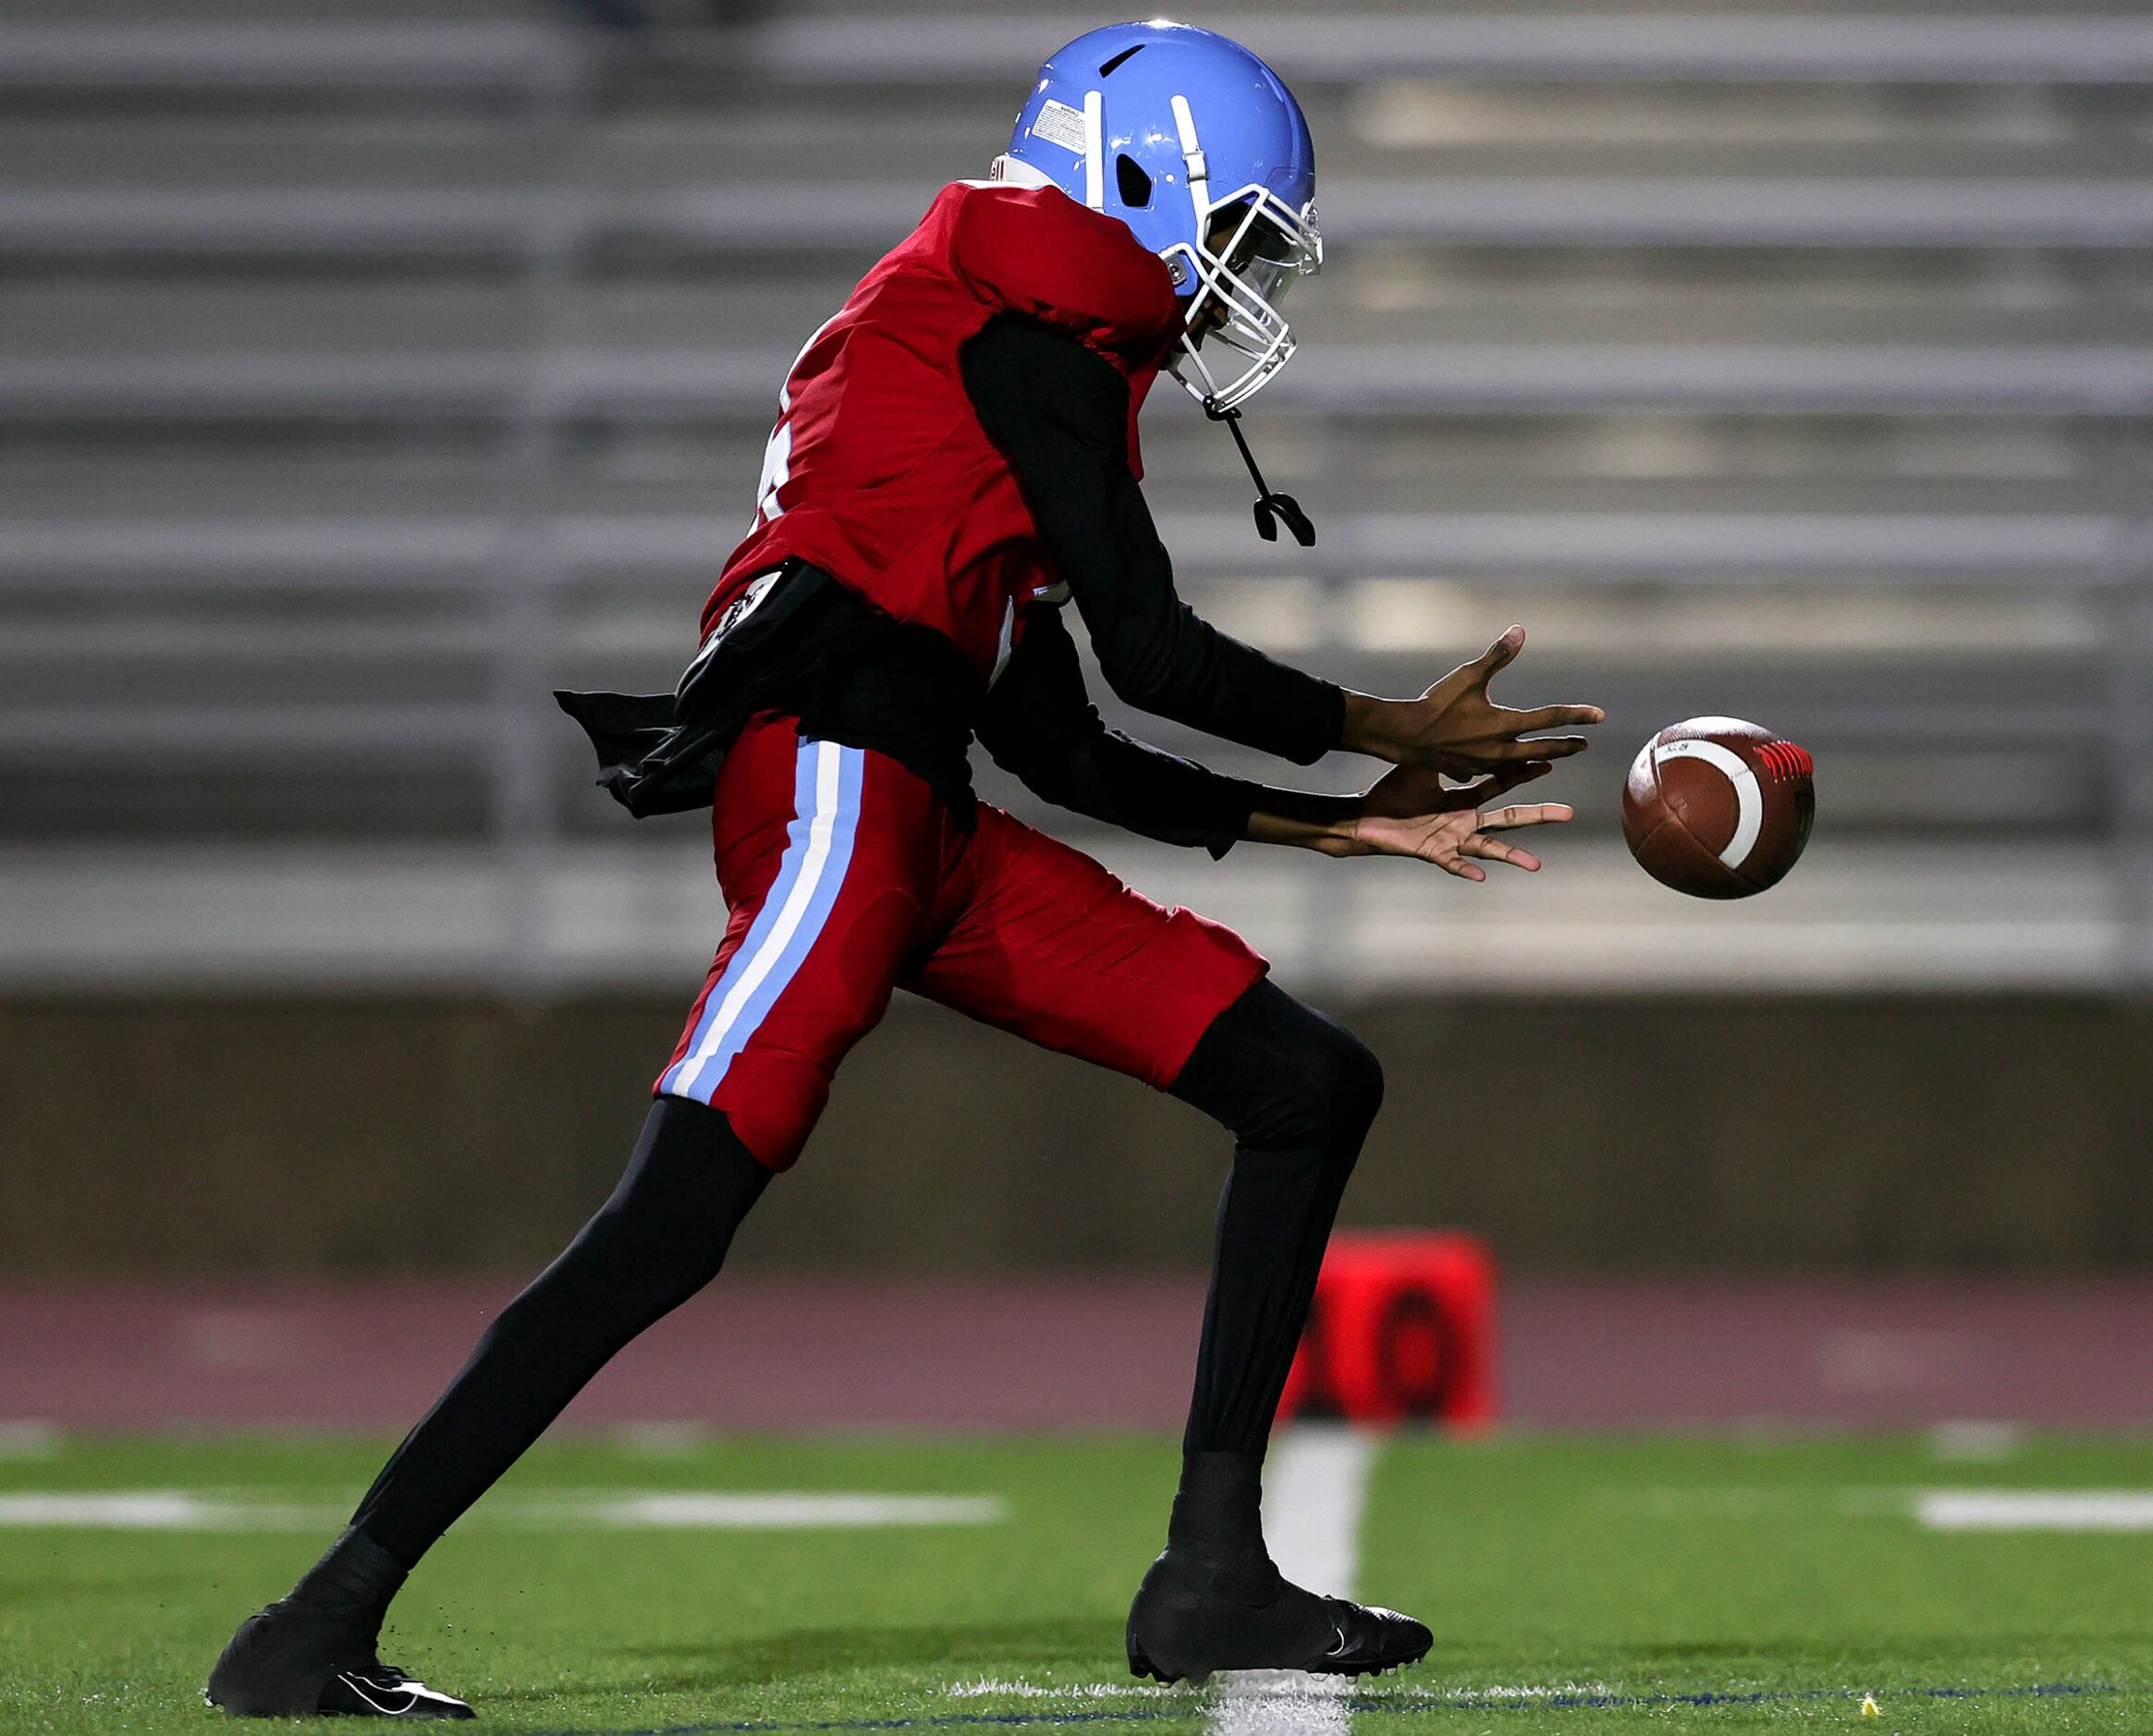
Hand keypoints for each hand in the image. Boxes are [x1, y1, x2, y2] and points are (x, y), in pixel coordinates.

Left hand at [1310, 760, 1574, 881]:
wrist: (1367, 819)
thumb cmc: (1393, 795)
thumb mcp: (1421, 769)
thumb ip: (1440, 751)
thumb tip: (1451, 720)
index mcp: (1463, 801)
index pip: (1500, 785)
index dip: (1523, 774)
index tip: (1549, 761)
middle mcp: (1464, 822)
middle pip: (1508, 818)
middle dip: (1538, 815)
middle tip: (1569, 813)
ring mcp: (1452, 840)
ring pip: (1488, 848)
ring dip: (1511, 856)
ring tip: (1535, 864)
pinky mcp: (1433, 853)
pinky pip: (1451, 864)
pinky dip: (1465, 870)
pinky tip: (1481, 877)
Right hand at [1339, 625, 1603, 773]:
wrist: (1403, 736)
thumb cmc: (1435, 704)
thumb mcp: (1468, 675)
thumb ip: (1497, 655)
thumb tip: (1520, 631)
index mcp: (1504, 724)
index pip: (1549, 718)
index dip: (1576, 715)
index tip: (1599, 716)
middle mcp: (1500, 749)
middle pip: (1541, 749)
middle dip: (1564, 746)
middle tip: (1582, 744)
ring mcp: (1484, 765)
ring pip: (1520, 766)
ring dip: (1539, 760)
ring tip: (1549, 759)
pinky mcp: (1467, 772)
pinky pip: (1493, 773)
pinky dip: (1505, 769)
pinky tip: (1503, 767)